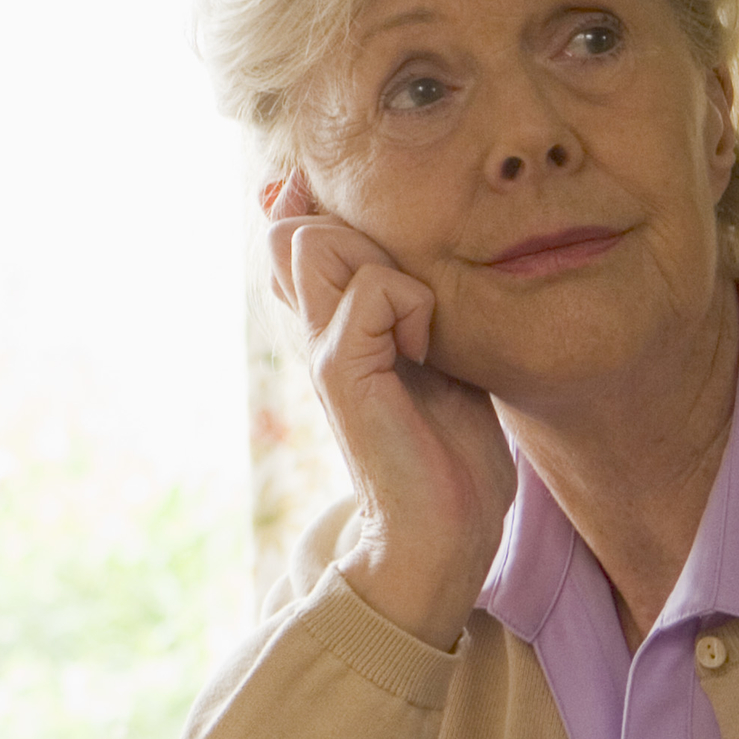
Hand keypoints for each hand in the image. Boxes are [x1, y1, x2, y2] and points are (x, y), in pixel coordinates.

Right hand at [262, 174, 516, 645]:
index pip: (290, 228)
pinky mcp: (340, 371)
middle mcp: (309, 329)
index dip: (319, 208)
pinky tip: (425, 352)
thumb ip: (409, 304)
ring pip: (312, 240)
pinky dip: (412, 305)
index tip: (384, 246)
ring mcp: (319, 348)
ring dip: (381, 261)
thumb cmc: (449, 448)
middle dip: (357, 229)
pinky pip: (369, 290)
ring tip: (415, 318)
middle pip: (291, 226)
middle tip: (408, 290)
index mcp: (326, 321)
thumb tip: (411, 257)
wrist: (441, 530)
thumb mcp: (432, 354)